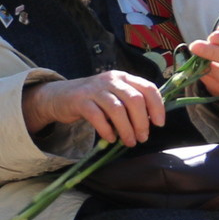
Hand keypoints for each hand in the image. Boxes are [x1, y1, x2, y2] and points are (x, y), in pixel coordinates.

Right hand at [24, 70, 164, 146]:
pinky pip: (97, 117)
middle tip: (142, 138)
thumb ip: (131, 102)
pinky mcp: (80, 100)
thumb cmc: (93, 99)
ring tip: (129, 142)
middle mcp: (111, 80)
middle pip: (134, 100)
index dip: (157, 107)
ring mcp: (94, 89)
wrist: (59, 96)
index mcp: (123, 77)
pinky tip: (110, 138)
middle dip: (142, 122)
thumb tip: (152, 121)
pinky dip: (107, 130)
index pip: (148, 88)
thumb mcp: (114, 94)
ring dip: (126, 129)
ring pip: (117, 109)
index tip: (159, 124)